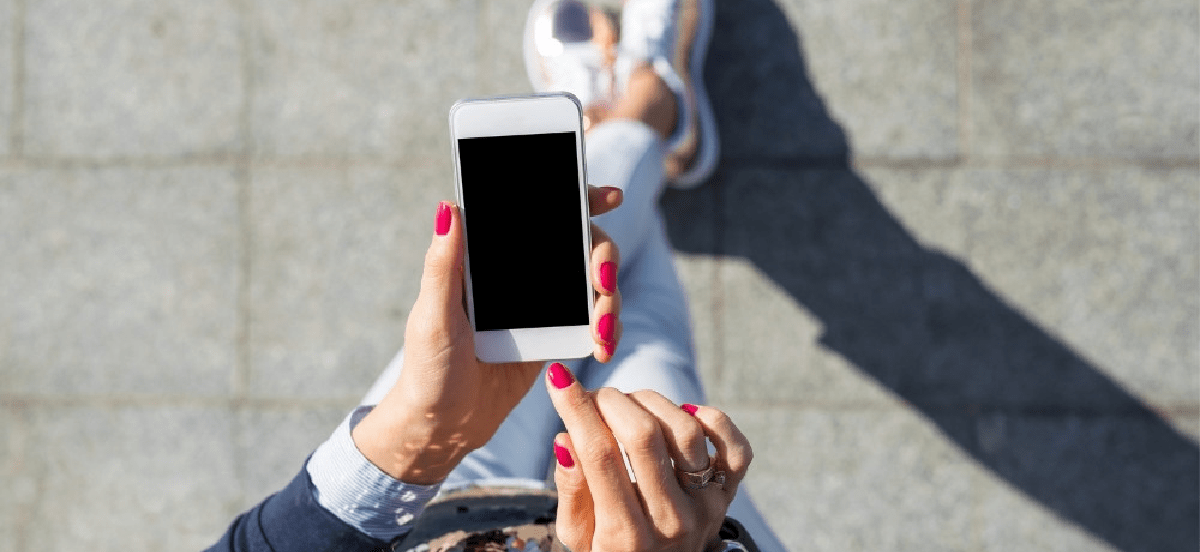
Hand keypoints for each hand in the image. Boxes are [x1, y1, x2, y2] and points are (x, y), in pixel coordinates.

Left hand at [352, 186, 624, 483]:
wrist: (443, 425)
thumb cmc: (427, 368)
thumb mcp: (433, 317)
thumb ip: (443, 265)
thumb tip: (450, 207)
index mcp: (489, 257)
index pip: (537, 213)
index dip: (577, 198)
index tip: (609, 196)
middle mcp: (519, 272)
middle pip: (579, 243)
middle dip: (603, 256)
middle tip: (603, 280)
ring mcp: (541, 303)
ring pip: (593, 282)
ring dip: (609, 300)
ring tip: (602, 332)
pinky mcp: (554, 334)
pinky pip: (592, 320)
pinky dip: (606, 328)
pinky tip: (602, 345)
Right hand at [546, 363, 753, 551]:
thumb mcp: (578, 538)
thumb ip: (571, 492)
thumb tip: (565, 440)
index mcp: (624, 536)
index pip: (599, 455)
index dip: (576, 409)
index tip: (559, 378)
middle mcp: (671, 521)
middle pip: (643, 436)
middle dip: (610, 401)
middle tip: (594, 398)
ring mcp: (705, 507)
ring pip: (686, 431)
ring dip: (651, 403)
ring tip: (629, 406)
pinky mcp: (727, 497)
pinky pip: (736, 449)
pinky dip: (713, 420)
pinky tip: (684, 413)